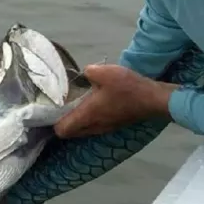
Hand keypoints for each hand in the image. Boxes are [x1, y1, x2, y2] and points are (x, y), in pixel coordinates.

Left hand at [53, 64, 176, 138]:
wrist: (152, 100)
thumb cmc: (127, 87)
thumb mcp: (104, 72)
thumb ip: (89, 71)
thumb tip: (84, 73)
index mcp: (87, 115)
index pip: (61, 130)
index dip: (52, 122)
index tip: (50, 110)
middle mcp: (93, 126)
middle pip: (71, 132)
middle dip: (64, 121)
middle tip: (62, 105)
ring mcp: (104, 128)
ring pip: (83, 130)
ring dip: (78, 120)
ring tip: (76, 103)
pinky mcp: (114, 125)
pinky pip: (94, 126)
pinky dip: (90, 118)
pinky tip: (94, 103)